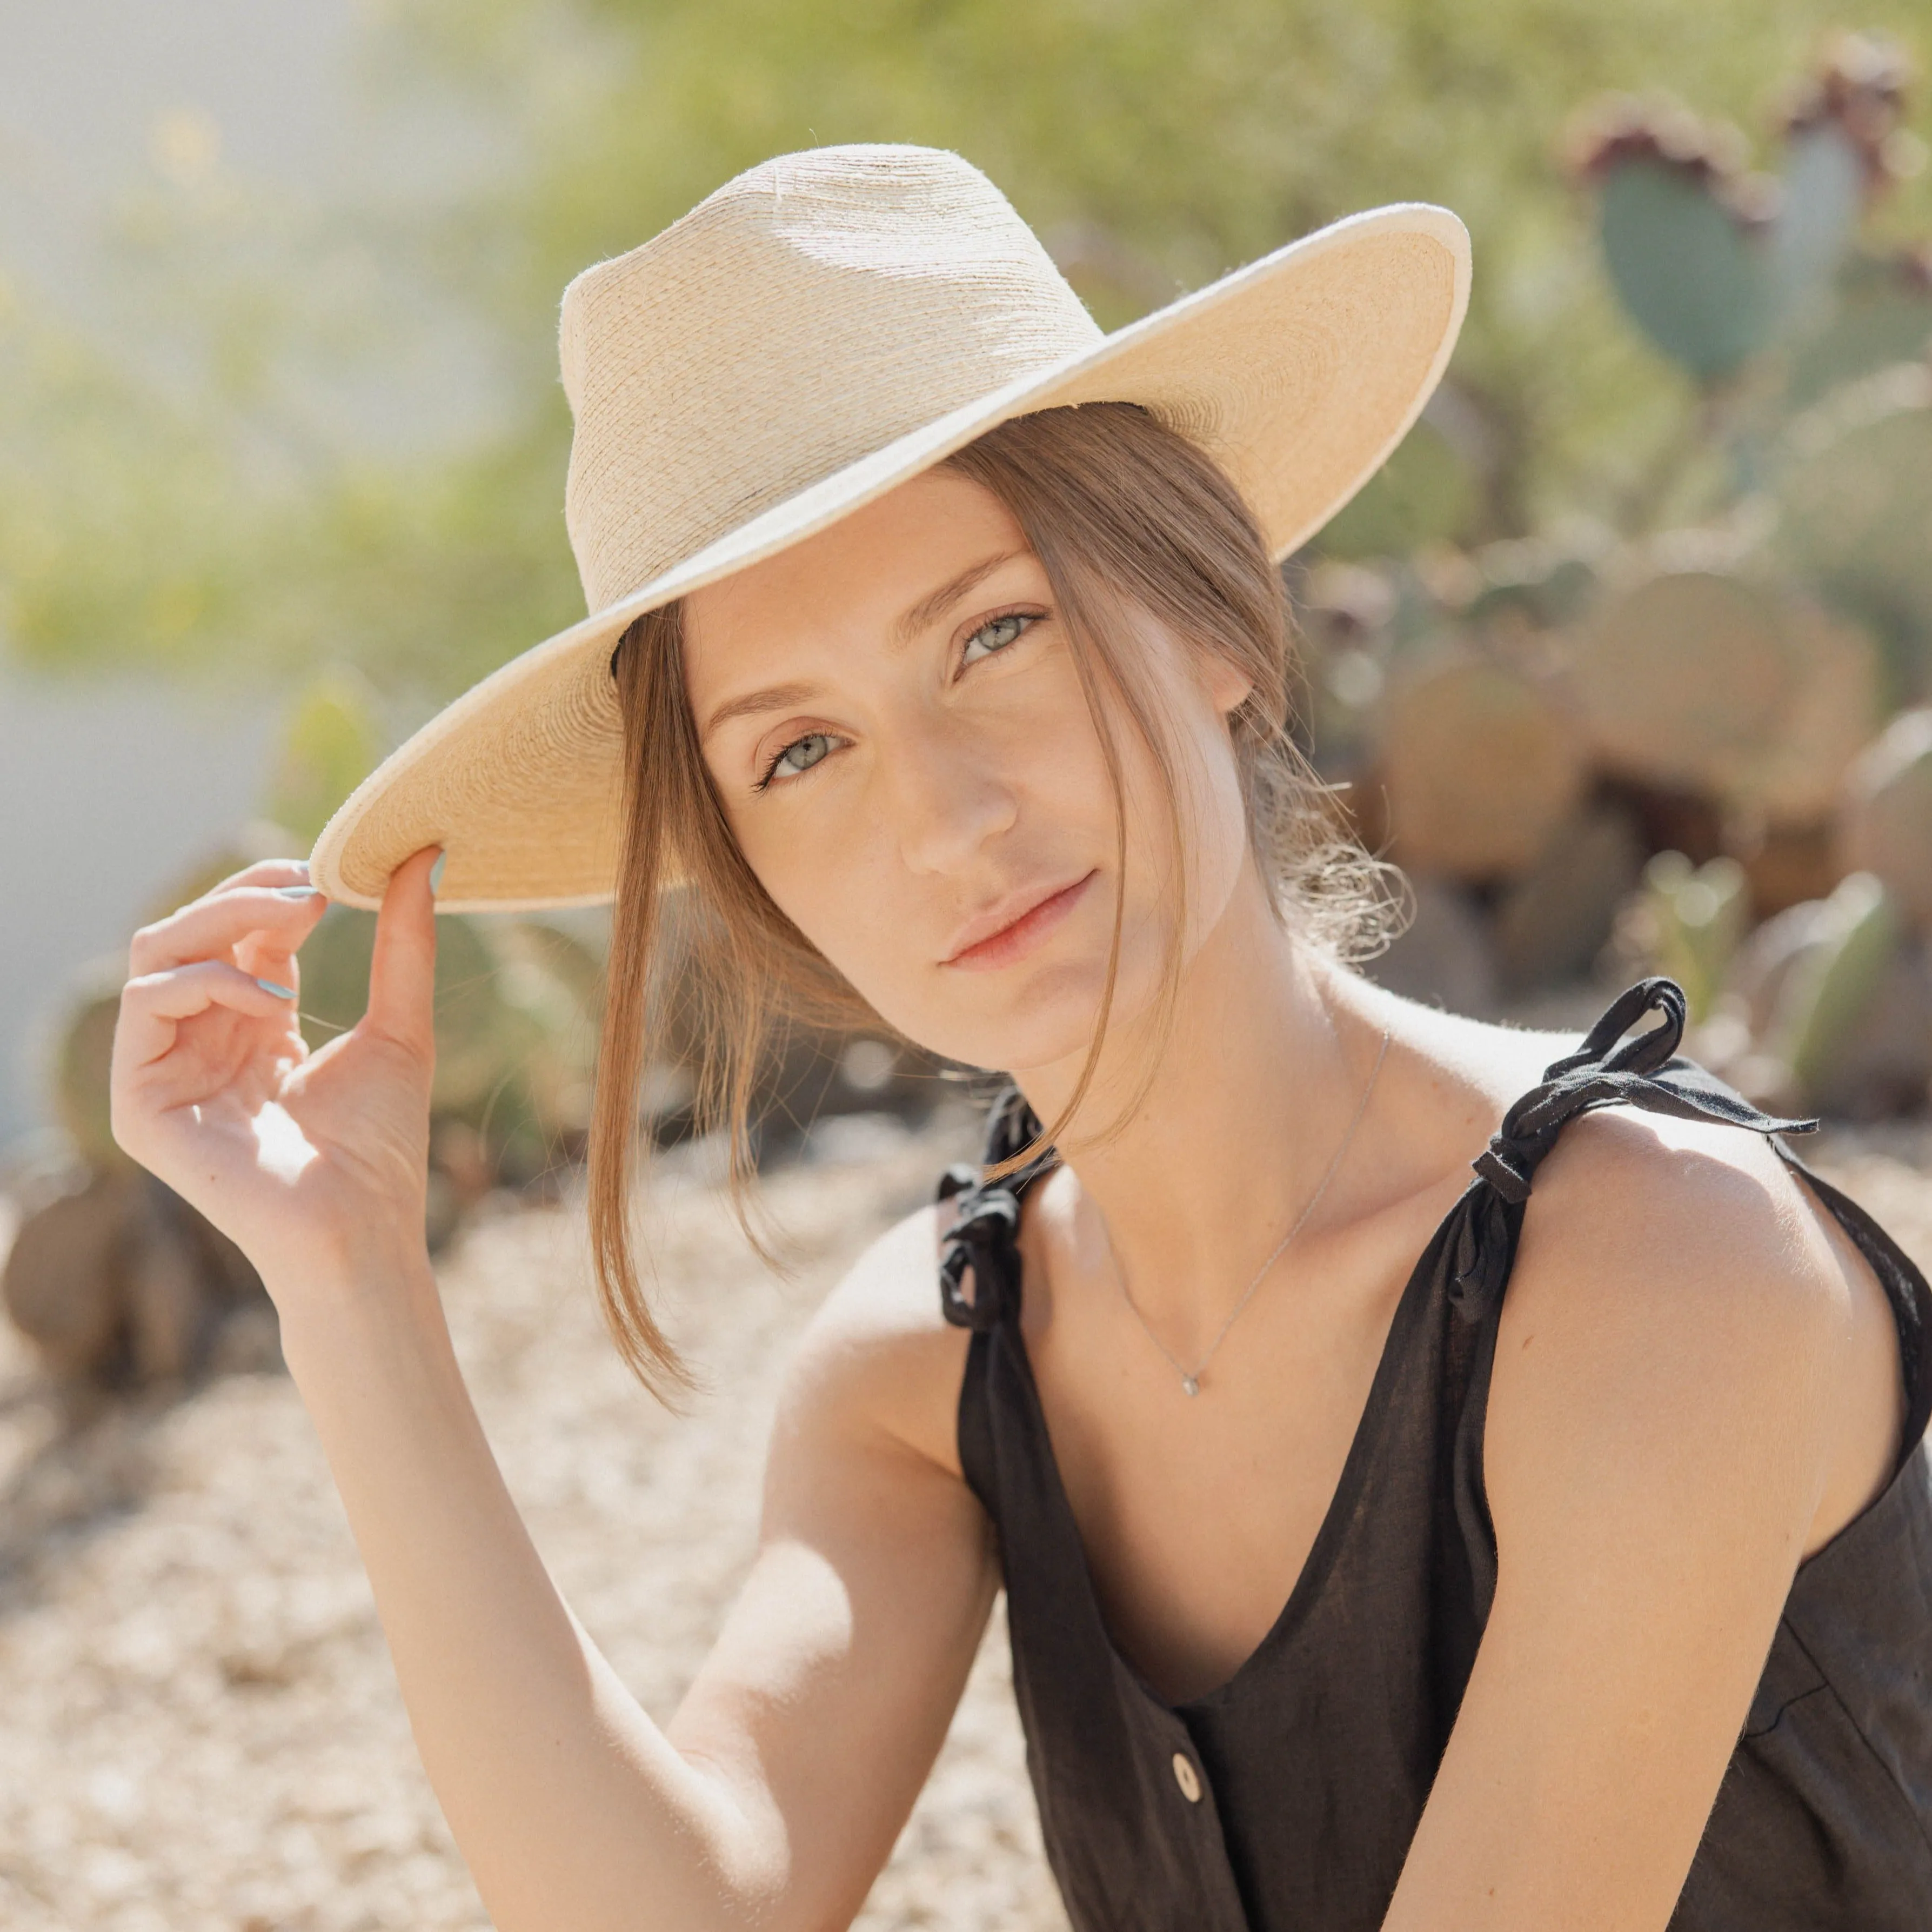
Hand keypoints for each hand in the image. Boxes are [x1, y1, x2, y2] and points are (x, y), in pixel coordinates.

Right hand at [110, 847, 441, 1302]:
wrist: (362, 1227)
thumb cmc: (381, 1146)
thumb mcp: (401, 1026)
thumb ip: (405, 944)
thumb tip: (426, 856)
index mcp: (252, 1026)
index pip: (239, 935)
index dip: (274, 893)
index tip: (329, 872)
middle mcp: (201, 1043)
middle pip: (187, 933)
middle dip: (244, 895)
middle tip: (311, 885)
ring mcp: (163, 1073)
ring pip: (157, 955)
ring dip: (225, 923)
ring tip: (298, 927)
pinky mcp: (139, 1104)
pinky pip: (145, 1007)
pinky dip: (209, 983)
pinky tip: (273, 1004)